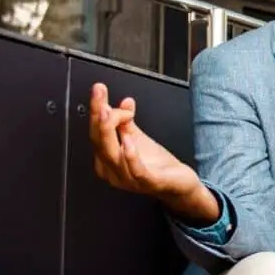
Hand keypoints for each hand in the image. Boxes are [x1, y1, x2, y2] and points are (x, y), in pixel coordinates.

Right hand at [88, 83, 217, 223]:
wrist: (179, 185)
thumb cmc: (156, 165)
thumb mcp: (138, 139)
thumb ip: (127, 123)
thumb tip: (123, 102)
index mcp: (107, 160)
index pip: (96, 132)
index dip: (95, 110)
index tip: (98, 90)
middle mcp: (113, 172)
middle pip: (100, 143)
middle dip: (98, 117)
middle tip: (100, 95)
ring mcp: (129, 180)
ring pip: (112, 156)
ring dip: (110, 132)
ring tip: (112, 113)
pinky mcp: (149, 183)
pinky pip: (135, 171)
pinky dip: (130, 155)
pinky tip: (128, 140)